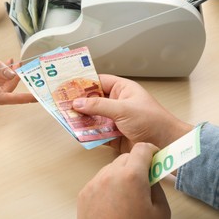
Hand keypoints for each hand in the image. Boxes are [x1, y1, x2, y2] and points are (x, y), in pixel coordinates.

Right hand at [72, 74, 193, 151]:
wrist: (166, 146)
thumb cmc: (152, 121)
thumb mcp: (124, 109)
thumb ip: (99, 106)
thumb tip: (78, 103)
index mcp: (122, 90)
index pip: (98, 82)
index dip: (83, 83)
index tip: (67, 85)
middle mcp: (116, 103)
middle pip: (92, 101)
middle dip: (78, 103)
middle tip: (62, 104)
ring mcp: (114, 120)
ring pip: (92, 117)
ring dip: (81, 119)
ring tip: (66, 118)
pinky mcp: (113, 135)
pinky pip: (96, 132)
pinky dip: (87, 133)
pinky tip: (77, 133)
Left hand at [77, 143, 170, 218]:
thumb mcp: (160, 212)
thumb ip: (156, 187)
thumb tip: (151, 175)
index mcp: (131, 176)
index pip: (142, 148)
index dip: (151, 151)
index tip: (155, 157)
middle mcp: (110, 175)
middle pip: (125, 158)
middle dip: (136, 165)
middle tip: (144, 180)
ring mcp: (94, 183)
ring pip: (111, 168)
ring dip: (121, 175)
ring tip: (127, 195)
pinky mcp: (84, 192)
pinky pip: (99, 181)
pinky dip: (108, 185)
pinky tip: (113, 202)